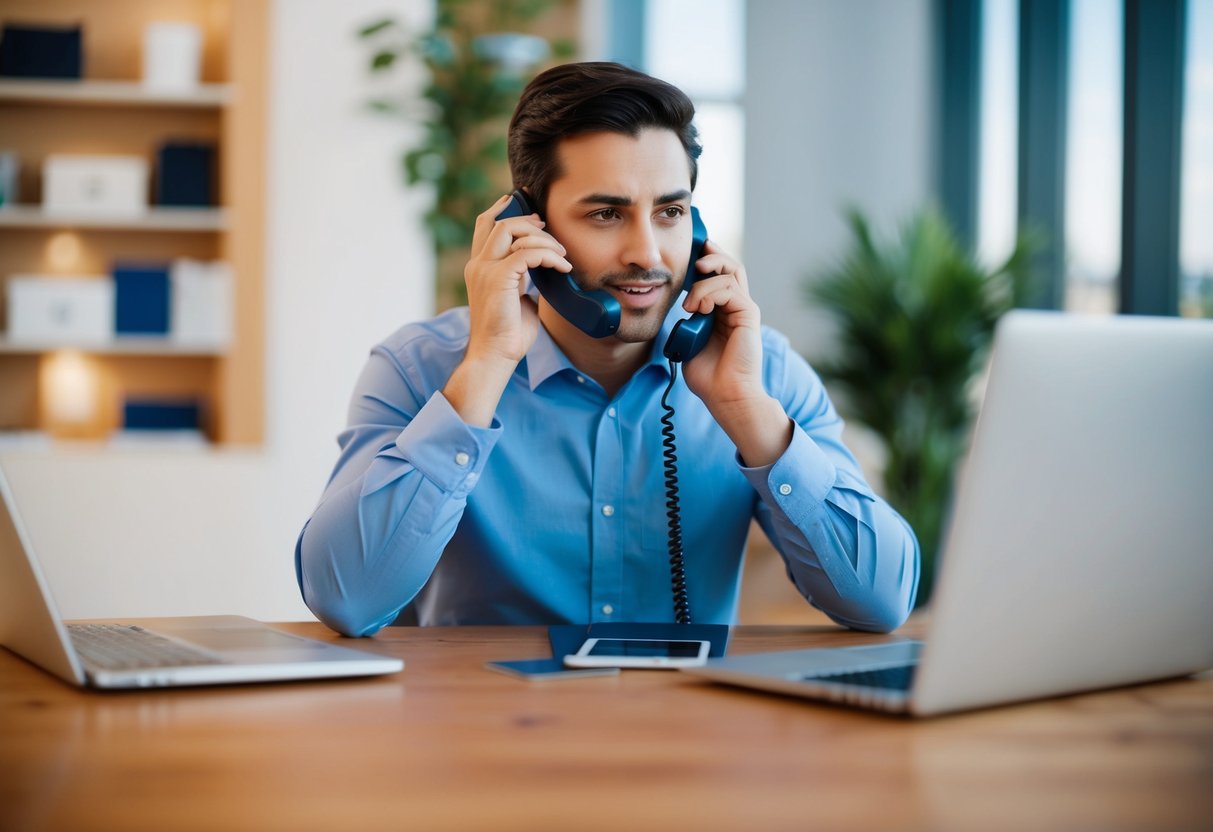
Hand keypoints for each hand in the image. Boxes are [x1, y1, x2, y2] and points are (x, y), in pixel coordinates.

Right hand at [444, 195, 571, 426]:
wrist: (496, 356)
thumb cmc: (508, 335)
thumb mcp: (517, 299)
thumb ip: (523, 280)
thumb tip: (543, 270)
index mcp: (479, 268)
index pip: (485, 226)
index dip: (504, 208)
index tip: (529, 205)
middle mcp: (478, 265)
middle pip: (499, 222)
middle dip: (528, 220)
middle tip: (550, 229)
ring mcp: (485, 270)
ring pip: (511, 230)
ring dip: (542, 238)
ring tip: (561, 253)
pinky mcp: (498, 279)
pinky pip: (527, 253)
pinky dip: (550, 256)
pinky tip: (563, 267)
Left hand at [678, 240, 792, 466]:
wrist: (725, 396)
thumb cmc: (708, 376)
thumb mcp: (687, 341)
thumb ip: (686, 321)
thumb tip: (677, 305)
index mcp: (723, 312)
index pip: (717, 276)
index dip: (704, 262)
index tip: (686, 256)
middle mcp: (737, 307)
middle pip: (730, 266)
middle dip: (711, 255)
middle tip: (694, 257)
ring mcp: (744, 310)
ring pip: (730, 273)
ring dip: (704, 281)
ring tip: (689, 303)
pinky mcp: (749, 315)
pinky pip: (730, 289)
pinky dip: (709, 293)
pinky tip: (697, 308)